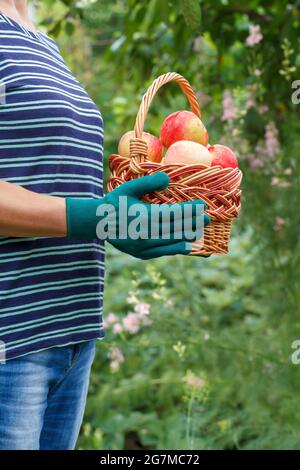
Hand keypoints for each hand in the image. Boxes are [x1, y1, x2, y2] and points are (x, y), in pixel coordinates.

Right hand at [66, 172, 209, 259]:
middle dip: (193, 223)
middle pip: (175, 229)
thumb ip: (148, 183)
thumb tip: (168, 179)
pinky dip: (178, 249)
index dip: (189, 211)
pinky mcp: (143, 254)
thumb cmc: (115, 202)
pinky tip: (190, 246)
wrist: (98, 224)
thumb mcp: (128, 189)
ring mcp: (144, 247)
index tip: (201, 206)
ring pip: (172, 242)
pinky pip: (165, 252)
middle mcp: (145, 235)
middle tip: (208, 218)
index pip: (172, 214)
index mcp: (143, 217)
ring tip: (202, 231)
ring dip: (188, 237)